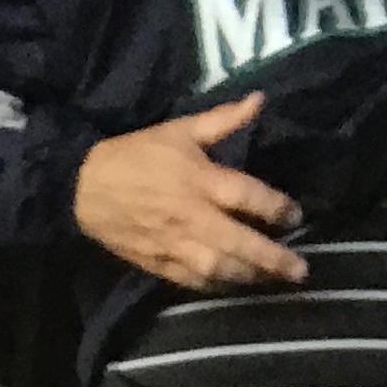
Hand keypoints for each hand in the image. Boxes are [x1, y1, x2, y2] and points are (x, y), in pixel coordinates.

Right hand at [73, 92, 309, 289]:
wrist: (85, 189)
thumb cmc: (137, 155)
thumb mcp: (179, 129)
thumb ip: (222, 119)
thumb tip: (260, 100)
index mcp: (200, 180)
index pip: (248, 197)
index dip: (276, 208)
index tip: (296, 217)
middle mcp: (191, 217)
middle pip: (239, 243)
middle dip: (272, 259)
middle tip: (300, 270)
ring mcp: (174, 244)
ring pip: (218, 268)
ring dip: (248, 277)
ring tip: (272, 281)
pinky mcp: (157, 263)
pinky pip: (192, 281)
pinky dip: (216, 286)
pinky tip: (234, 286)